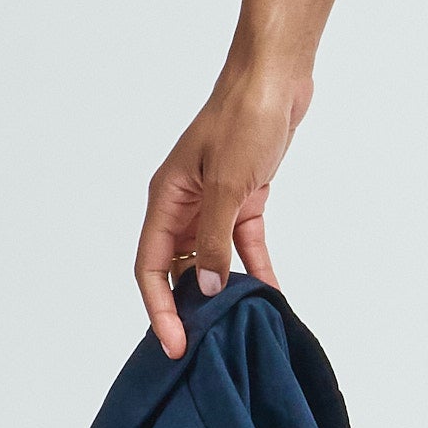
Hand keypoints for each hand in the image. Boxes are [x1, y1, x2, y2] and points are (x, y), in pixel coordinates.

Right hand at [134, 58, 304, 359]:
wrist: (276, 79)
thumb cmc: (243, 118)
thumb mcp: (227, 184)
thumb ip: (215, 240)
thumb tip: (207, 288)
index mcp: (166, 199)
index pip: (150, 267)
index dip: (159, 309)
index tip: (173, 344)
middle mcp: (184, 204)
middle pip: (177, 267)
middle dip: (187, 307)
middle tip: (202, 347)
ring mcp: (213, 201)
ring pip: (211, 258)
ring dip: (223, 290)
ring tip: (234, 327)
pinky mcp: (243, 196)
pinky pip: (243, 242)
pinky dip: (255, 266)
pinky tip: (270, 293)